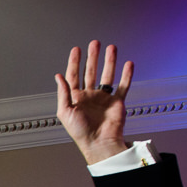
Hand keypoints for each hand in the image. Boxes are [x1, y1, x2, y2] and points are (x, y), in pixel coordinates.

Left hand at [55, 40, 133, 163]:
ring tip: (111, 48)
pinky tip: (128, 64)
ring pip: (107, 75)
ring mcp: (103, 98)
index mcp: (75, 98)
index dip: (74, 62)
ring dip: (109, 62)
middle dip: (92, 57)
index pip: (74, 75)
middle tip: (95, 43)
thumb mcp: (65, 112)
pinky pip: (123, 85)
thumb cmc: (80, 132)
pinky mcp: (117, 102)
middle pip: (91, 71)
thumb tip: (58, 76)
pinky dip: (126, 75)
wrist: (99, 143)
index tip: (76, 49)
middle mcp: (89, 96)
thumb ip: (63, 93)